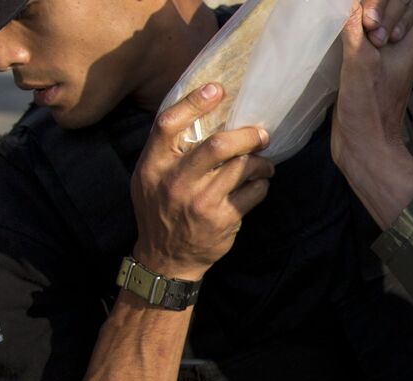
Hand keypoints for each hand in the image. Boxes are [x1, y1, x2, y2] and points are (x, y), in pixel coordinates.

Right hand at [129, 83, 274, 281]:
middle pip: (217, 145)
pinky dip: (262, 185)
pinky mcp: (222, 219)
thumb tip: (201, 114)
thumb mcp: (148, 178)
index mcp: (153, 166)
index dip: (194, 103)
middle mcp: (176, 182)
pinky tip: (259, 184)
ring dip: (260, 162)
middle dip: (246, 136)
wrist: (166, 259)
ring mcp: (200, 202)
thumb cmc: (159, 210)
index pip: (169, 124)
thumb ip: (165, 151)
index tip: (217, 89)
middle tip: (261, 135)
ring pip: (242, 168)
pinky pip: (253, 192)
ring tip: (264, 163)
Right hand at [331, 3, 412, 228]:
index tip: (368, 1)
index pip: (411, 3)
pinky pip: (363, 43)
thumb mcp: (360, 61)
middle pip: (393, 12)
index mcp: (407, 43)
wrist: (364, 148)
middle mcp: (399, 49)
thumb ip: (357, 29)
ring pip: (377, 27)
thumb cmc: (368, 107)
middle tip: (352, 4)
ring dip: (361, 17)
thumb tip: (353, 5)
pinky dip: (352, 33)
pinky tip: (336, 28)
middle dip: (374, 3)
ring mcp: (383, 61)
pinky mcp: (367, 72)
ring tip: (341, 10)